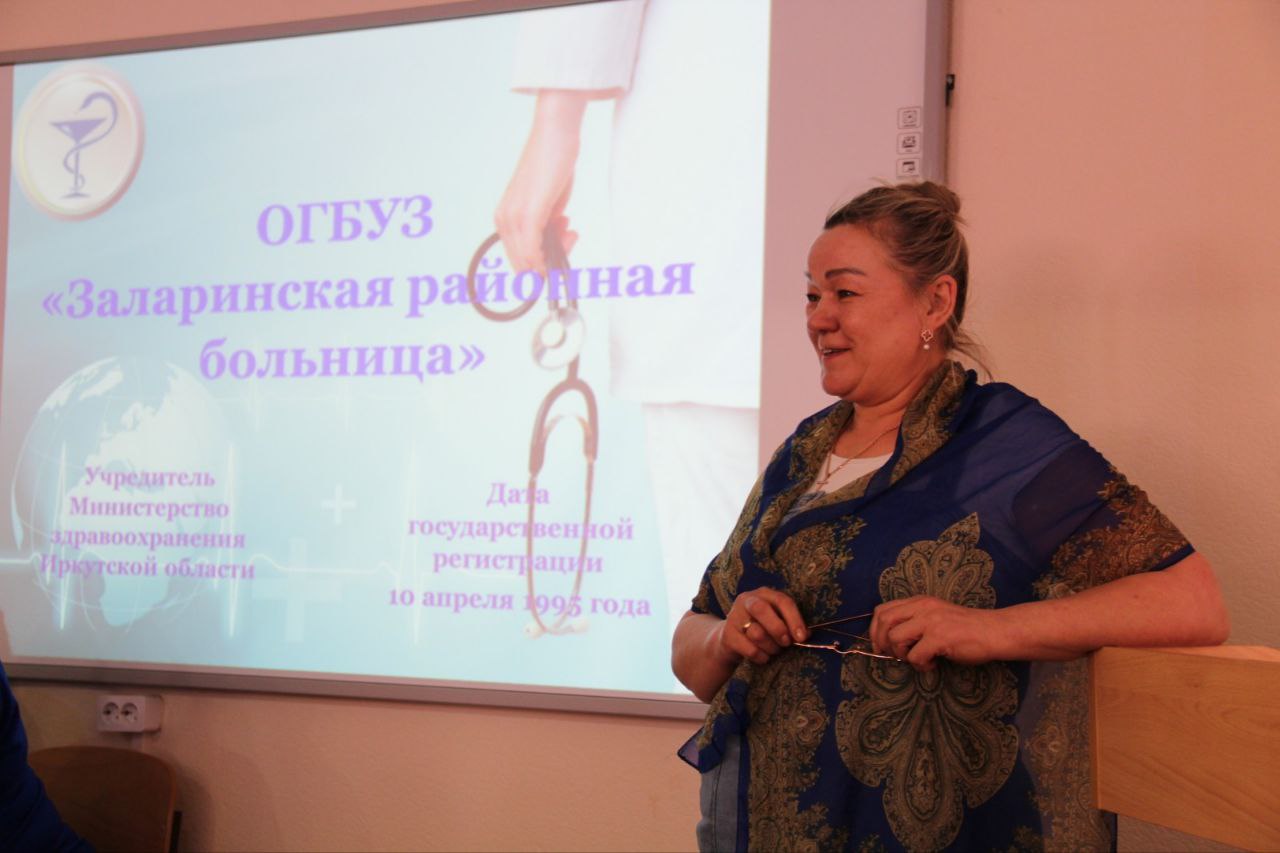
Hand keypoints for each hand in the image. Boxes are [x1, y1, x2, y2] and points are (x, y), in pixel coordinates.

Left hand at [494, 90, 586, 273]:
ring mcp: (513, 217)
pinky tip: (568, 237)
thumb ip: (546, 228)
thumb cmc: (552, 164)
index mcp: (505, 218)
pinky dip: (548, 257)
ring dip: (557, 255)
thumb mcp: (548, 204)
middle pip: (524, 265)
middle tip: (571, 238)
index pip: (519, 259)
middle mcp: (504, 219)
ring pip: (529, 261)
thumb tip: (551, 249)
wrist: (555, 134)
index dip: (541, 265)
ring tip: (571, 231)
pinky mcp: (527, 214)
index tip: (564, 246)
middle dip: (550, 263)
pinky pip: (533, 250)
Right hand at [717, 588, 808, 665]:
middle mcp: (747, 601)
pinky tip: (763, 657)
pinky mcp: (727, 636)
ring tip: (774, 650)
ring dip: (771, 647)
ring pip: (757, 634)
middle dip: (778, 630)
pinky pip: (750, 650)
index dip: (794, 619)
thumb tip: (806, 634)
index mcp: (764, 594)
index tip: (802, 637)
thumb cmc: (761, 629)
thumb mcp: (775, 621)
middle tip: (786, 643)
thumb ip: (790, 624)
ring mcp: (734, 617)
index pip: (782, 601)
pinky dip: (762, 657)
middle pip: (762, 610)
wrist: (731, 642)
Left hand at [869, 596, 1007, 671]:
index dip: (875, 630)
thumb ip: (915, 621)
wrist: (994, 631)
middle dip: (882, 643)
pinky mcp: (939, 638)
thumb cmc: (966, 628)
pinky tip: (932, 664)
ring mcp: (930, 621)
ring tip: (919, 659)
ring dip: (902, 655)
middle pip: (884, 622)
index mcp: (919, 601)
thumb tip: (890, 641)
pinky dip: (920, 666)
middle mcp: (922, 607)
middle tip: (893, 656)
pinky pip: (915, 656)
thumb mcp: (936, 616)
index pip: (883, 610)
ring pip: (896, 639)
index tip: (879, 646)